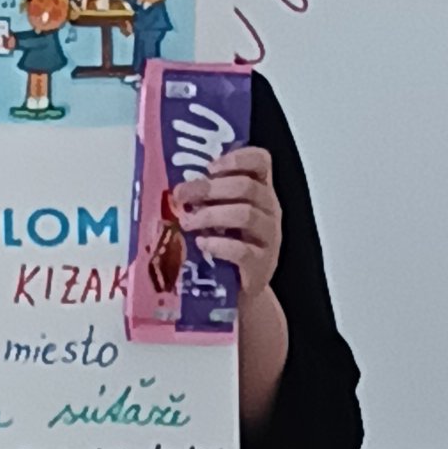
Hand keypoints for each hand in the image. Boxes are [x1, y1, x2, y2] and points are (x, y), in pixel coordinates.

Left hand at [178, 143, 280, 302]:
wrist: (238, 290)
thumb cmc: (226, 244)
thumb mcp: (221, 214)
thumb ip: (208, 196)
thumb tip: (177, 184)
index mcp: (260, 191)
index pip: (261, 161)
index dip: (238, 158)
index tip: (210, 167)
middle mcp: (270, 210)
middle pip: (247, 187)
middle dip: (209, 188)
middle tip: (182, 194)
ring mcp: (270, 238)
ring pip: (246, 215)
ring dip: (211, 215)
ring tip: (188, 222)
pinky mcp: (262, 265)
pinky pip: (242, 251)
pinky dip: (218, 245)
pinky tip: (201, 244)